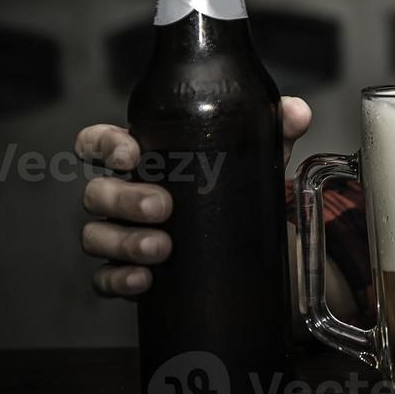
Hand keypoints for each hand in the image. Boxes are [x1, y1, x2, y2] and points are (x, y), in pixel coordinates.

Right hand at [77, 96, 314, 298]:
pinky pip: (106, 279)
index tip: (131, 153)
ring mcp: (120, 234)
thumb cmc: (231, 182)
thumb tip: (297, 112)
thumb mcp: (254, 152)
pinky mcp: (127, 271)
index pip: (98, 143)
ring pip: (97, 236)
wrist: (244, 237)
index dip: (104, 146)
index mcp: (141, 156)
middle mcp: (122, 194)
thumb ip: (276, 126)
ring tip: (161, 248)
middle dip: (126, 199)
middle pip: (98, 193)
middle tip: (163, 207)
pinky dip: (120, 280)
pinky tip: (144, 280)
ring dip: (125, 242)